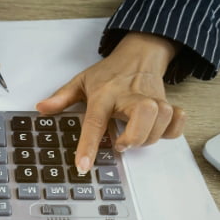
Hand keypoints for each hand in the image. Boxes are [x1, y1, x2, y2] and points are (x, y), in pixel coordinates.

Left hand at [36, 32, 185, 172]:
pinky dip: (171, 130)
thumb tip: (41, 108)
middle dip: (135, 135)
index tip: (83, 166)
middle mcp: (131, 96)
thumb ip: (61, 98)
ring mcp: (152, 98)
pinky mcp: (167, 102)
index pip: (95, 121)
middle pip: (145, 113)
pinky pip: (178, 119)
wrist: (140, 53)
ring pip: (163, 118)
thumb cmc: (109, 73)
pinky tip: (155, 132)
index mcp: (105, 94)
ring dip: (149, 136)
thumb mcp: (81, 82)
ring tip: (132, 138)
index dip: (88, 145)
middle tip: (120, 143)